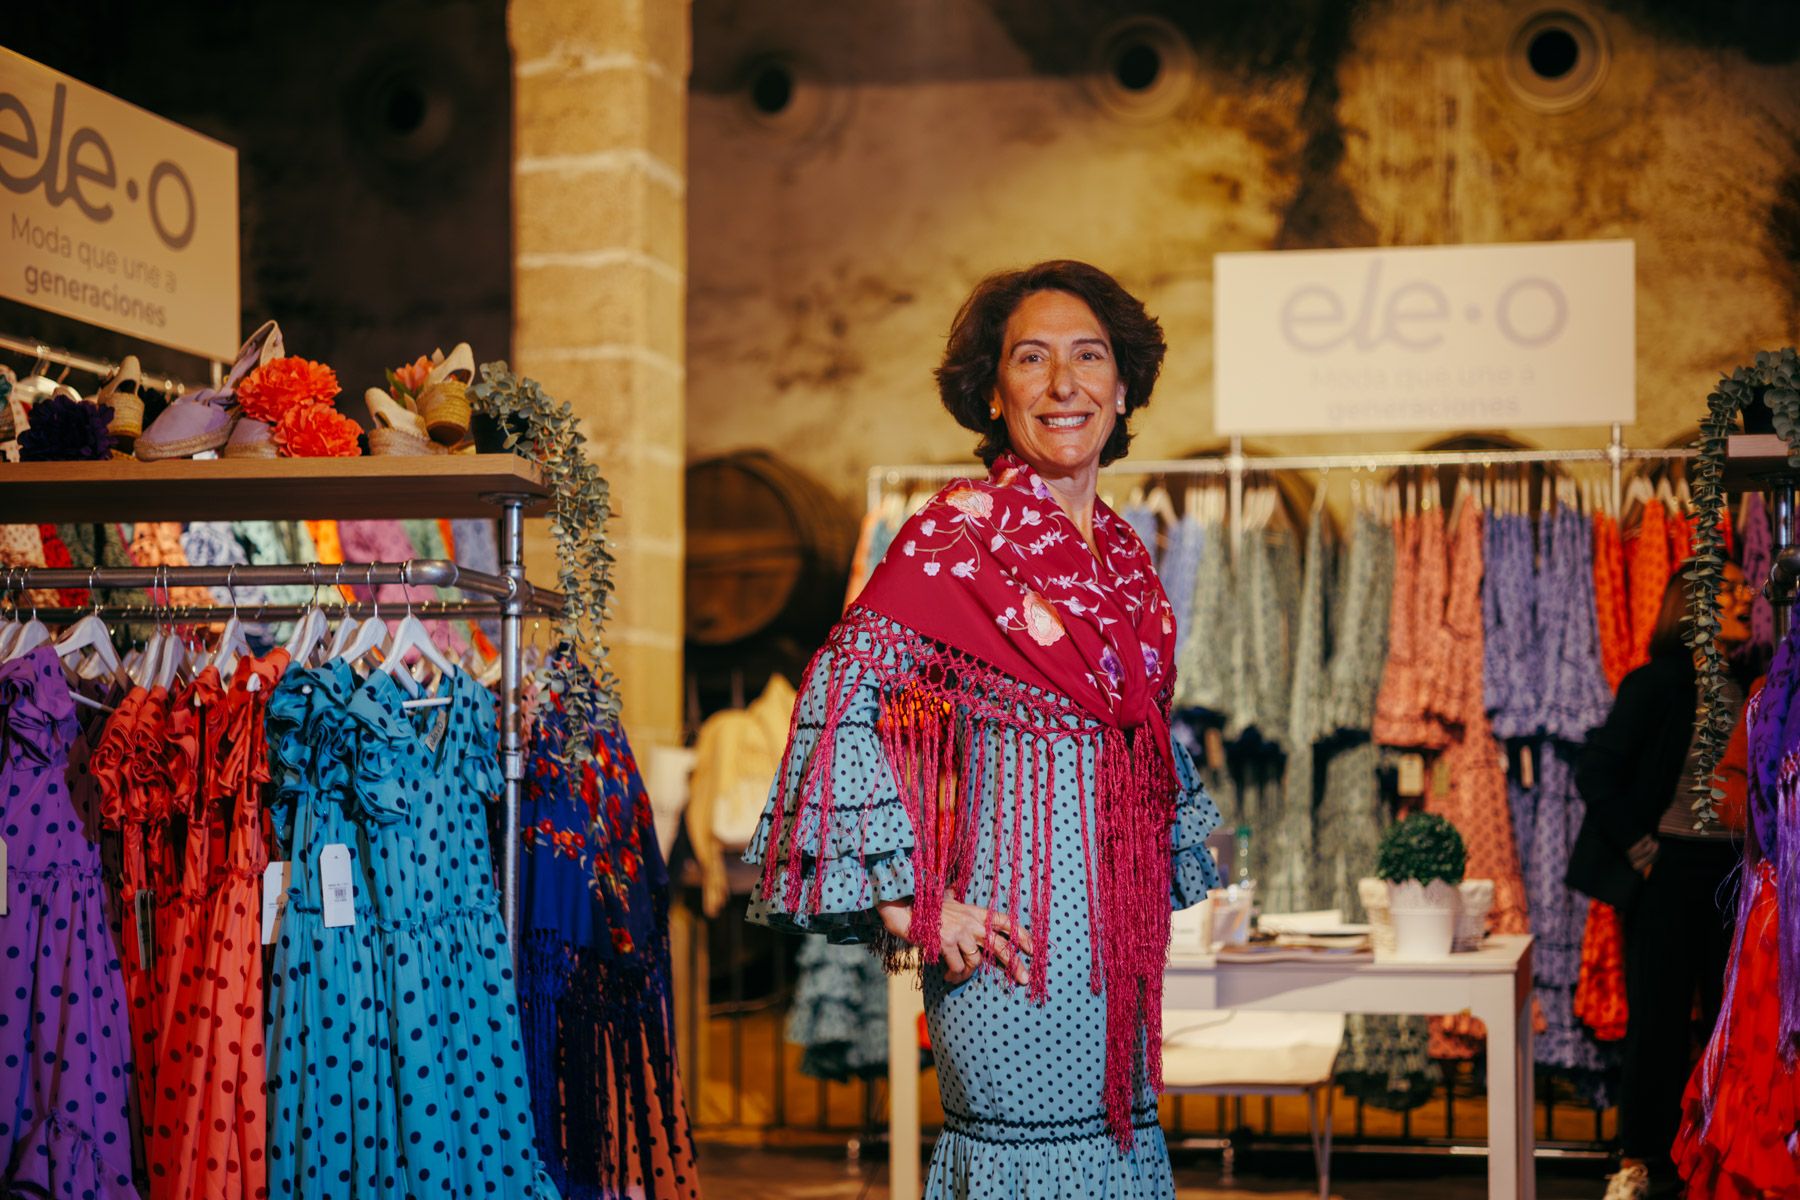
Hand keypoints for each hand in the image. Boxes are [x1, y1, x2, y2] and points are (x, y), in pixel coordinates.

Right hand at [878, 897, 1031, 985]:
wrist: (903, 909)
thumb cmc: (923, 906)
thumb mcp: (944, 900)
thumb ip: (952, 897)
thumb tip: (952, 887)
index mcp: (973, 912)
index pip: (1004, 921)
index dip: (1021, 934)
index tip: (1033, 948)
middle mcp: (970, 921)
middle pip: (1000, 944)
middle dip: (1015, 963)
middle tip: (1024, 979)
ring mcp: (959, 932)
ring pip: (976, 961)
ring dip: (966, 975)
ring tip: (955, 977)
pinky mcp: (946, 943)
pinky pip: (958, 967)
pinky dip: (954, 976)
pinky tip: (947, 977)